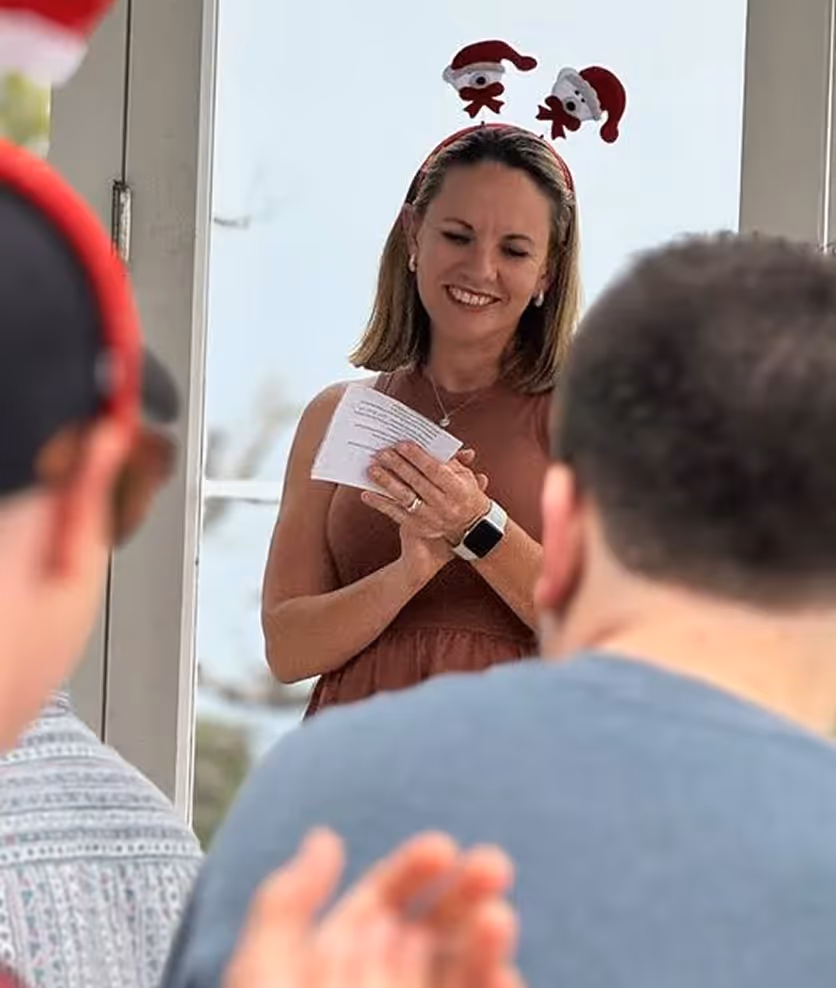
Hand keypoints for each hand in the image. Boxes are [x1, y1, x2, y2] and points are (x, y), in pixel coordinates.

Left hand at [224, 828, 523, 987]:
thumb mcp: (262, 973)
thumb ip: (288, 901)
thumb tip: (328, 837)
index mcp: (339, 961)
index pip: (384, 901)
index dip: (413, 870)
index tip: (442, 847)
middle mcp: (383, 987)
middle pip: (433, 930)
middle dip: (463, 894)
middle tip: (493, 867)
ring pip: (461, 973)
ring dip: (485, 944)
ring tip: (499, 919)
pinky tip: (506, 978)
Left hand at [363, 445, 489, 545]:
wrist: (470, 525)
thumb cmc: (465, 495)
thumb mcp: (464, 476)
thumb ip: (449, 460)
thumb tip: (432, 444)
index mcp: (457, 489)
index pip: (435, 470)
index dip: (417, 457)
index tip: (401, 445)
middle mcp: (444, 504)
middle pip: (417, 482)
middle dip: (398, 465)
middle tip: (382, 453)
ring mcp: (430, 517)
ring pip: (404, 498)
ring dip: (386, 482)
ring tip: (372, 469)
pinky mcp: (418, 527)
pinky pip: (395, 514)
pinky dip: (380, 503)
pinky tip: (367, 494)